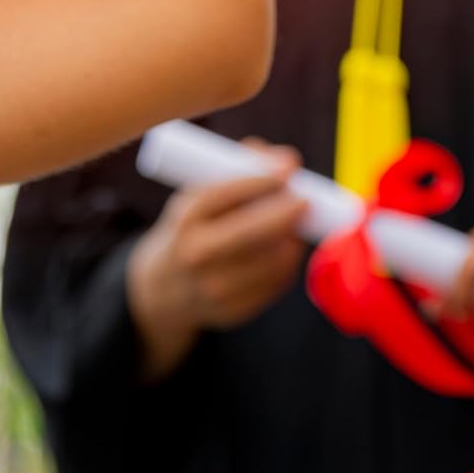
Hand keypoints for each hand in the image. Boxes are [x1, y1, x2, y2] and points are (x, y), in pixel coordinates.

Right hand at [127, 141, 306, 380]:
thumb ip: (239, 170)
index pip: (224, 194)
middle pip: (250, 231)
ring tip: (297, 222)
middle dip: (286, 212)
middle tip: (307, 198)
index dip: (260, 179)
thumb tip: (288, 161)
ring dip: (292, 238)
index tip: (290, 166)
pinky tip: (286, 247)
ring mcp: (215, 288)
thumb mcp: (199, 195)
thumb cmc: (194, 227)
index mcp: (184, 217)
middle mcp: (195, 254)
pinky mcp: (235, 312)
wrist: (166, 287)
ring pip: (270, 260)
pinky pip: (276, 283)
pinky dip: (287, 262)